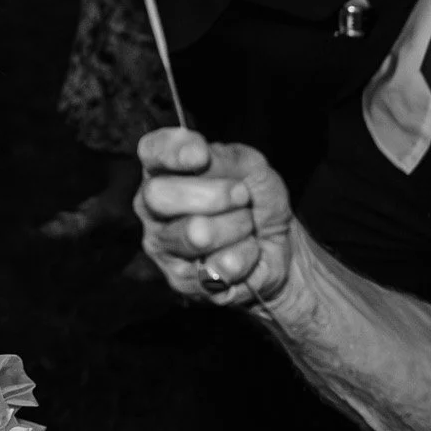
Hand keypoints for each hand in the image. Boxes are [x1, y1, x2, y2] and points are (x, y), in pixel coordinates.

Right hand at [137, 127, 295, 305]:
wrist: (279, 249)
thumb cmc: (257, 202)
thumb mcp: (253, 169)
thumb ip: (228, 159)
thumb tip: (202, 159)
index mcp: (164, 168)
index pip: (151, 152)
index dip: (172, 152)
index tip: (202, 156)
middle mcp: (152, 205)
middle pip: (159, 195)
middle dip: (212, 195)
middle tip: (242, 196)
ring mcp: (161, 243)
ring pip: (194, 234)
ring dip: (236, 227)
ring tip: (246, 226)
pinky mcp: (179, 278)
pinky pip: (216, 268)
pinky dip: (244, 258)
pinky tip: (243, 253)